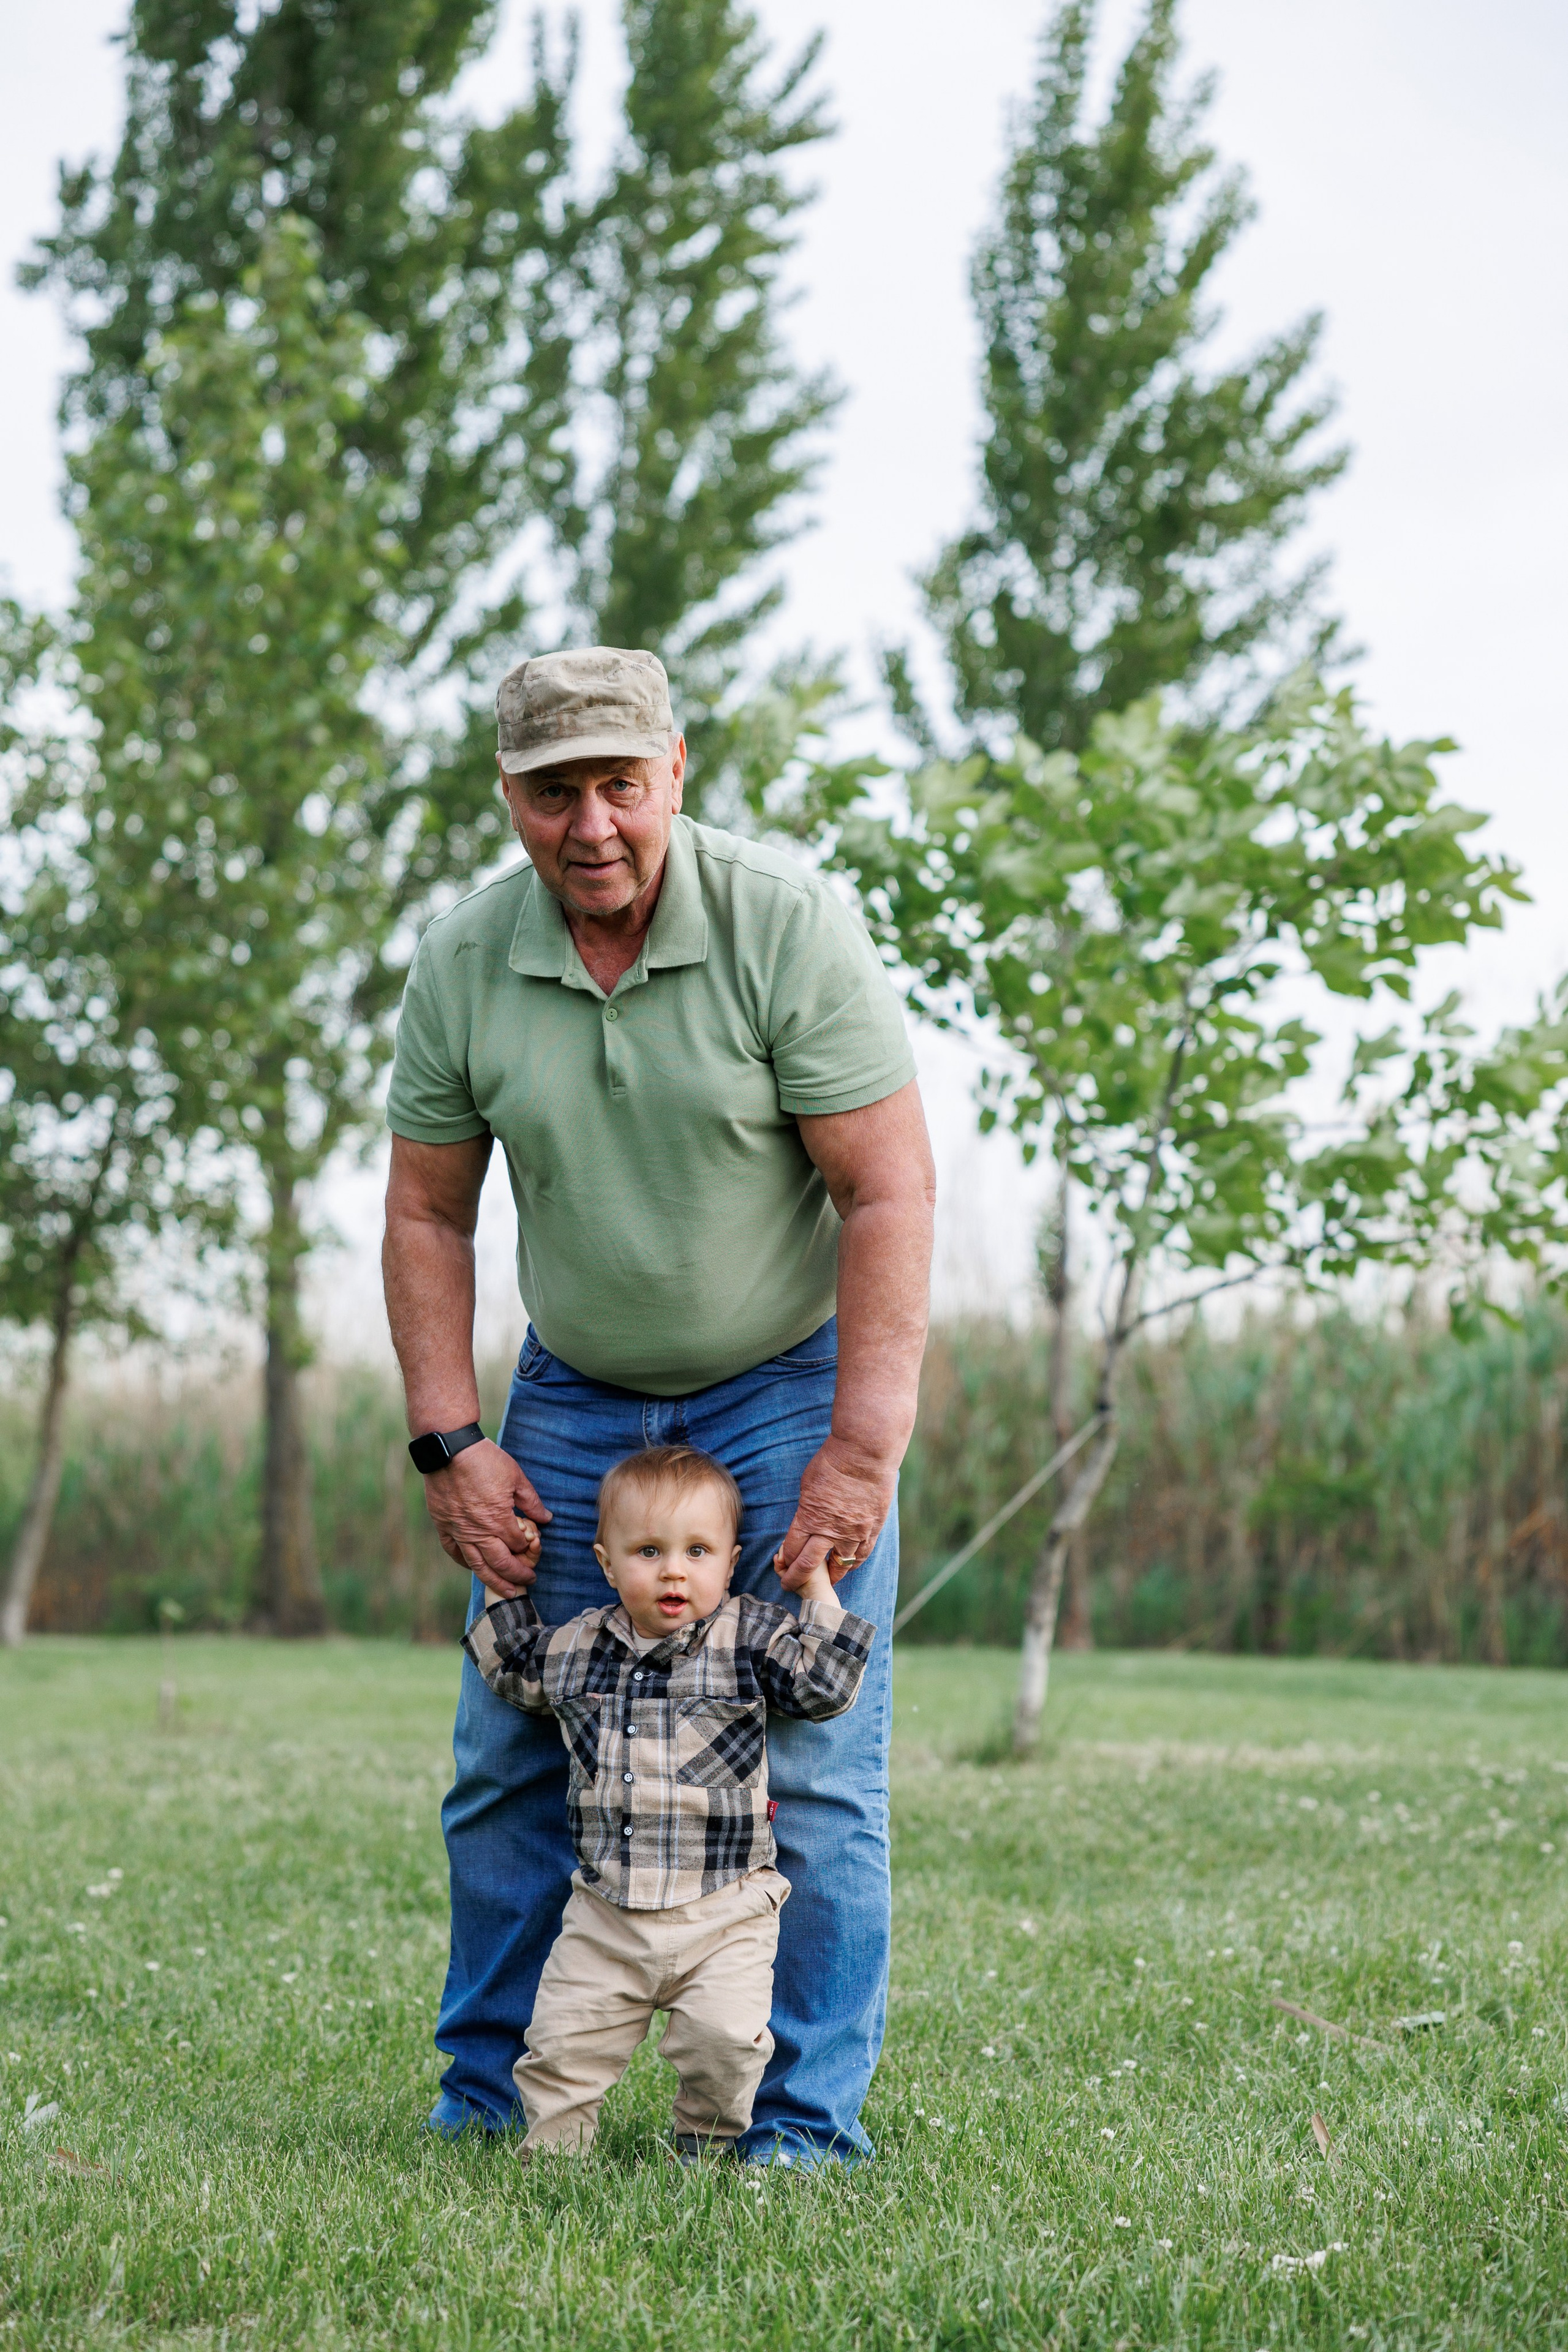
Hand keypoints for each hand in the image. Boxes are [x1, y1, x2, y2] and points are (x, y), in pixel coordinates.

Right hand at [422, 1439, 550, 1597]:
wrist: (449, 1448)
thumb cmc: (485, 1459)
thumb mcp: (515, 1477)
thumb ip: (531, 1501)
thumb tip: (546, 1518)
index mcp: (498, 1519)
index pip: (518, 1544)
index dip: (528, 1546)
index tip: (533, 1543)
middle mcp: (478, 1531)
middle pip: (501, 1563)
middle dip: (517, 1575)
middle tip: (528, 1582)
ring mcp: (459, 1530)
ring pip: (477, 1565)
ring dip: (494, 1581)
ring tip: (507, 1592)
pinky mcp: (443, 1525)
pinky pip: (454, 1552)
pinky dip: (465, 1562)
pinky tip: (474, 1567)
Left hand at [772, 1434, 896, 1592]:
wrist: (865, 1454)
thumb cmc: (832, 1462)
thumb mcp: (807, 1485)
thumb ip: (806, 1509)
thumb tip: (804, 1520)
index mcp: (809, 1518)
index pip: (792, 1549)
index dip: (785, 1559)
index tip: (782, 1563)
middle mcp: (830, 1531)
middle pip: (809, 1564)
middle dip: (796, 1577)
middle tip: (789, 1586)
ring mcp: (853, 1533)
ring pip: (839, 1565)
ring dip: (829, 1576)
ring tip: (824, 1582)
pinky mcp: (872, 1529)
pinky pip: (862, 1555)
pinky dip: (853, 1564)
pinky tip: (848, 1567)